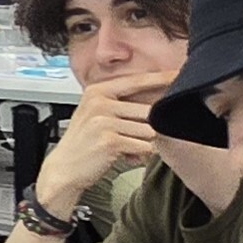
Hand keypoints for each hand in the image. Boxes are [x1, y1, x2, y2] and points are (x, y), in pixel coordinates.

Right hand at [36, 68, 165, 208]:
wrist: (63, 170)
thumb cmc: (82, 143)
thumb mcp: (95, 115)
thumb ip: (119, 104)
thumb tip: (153, 101)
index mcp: (97, 92)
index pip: (137, 81)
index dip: (160, 78)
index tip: (178, 73)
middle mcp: (100, 103)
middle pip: (148, 110)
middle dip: (148, 127)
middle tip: (133, 138)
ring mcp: (104, 121)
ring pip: (148, 130)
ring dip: (143, 143)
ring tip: (126, 149)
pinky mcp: (110, 141)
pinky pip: (143, 146)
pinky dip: (140, 155)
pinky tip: (125, 156)